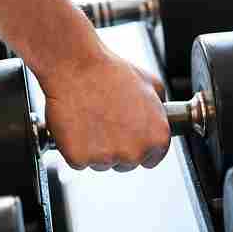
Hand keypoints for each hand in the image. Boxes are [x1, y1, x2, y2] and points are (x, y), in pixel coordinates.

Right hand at [41, 46, 169, 171]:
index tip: (126, 134)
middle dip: (115, 147)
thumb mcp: (151, 84)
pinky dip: (74, 148)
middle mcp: (134, 152)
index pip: (151, 158)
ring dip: (94, 148)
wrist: (77, 67)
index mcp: (157, 137)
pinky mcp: (79, 158)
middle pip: (125, 163)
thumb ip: (159, 110)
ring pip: (100, 163)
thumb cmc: (110, 72)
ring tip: (88, 119)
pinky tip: (75, 126)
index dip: (137, 144)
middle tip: (104, 121)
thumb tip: (159, 117)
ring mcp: (106, 157)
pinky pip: (77, 161)